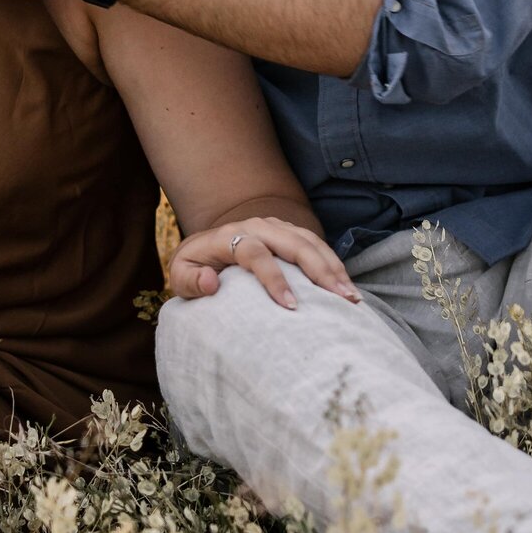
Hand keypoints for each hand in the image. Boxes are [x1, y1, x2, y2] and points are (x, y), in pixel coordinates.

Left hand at [167, 217, 362, 311]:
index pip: (255, 253)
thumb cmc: (194, 267)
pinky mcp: (289, 233)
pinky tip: (347, 286)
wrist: (205, 247)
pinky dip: (333, 264)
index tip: (291, 306)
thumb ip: (190, 280)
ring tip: (351, 297)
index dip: (273, 279)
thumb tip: (210, 282)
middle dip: (318, 270)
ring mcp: (276, 227)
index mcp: (228, 236)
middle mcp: (256, 226)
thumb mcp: (180, 275)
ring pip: (309, 242)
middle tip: (340, 298)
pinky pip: (316, 244)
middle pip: (292, 243)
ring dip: (333, 267)